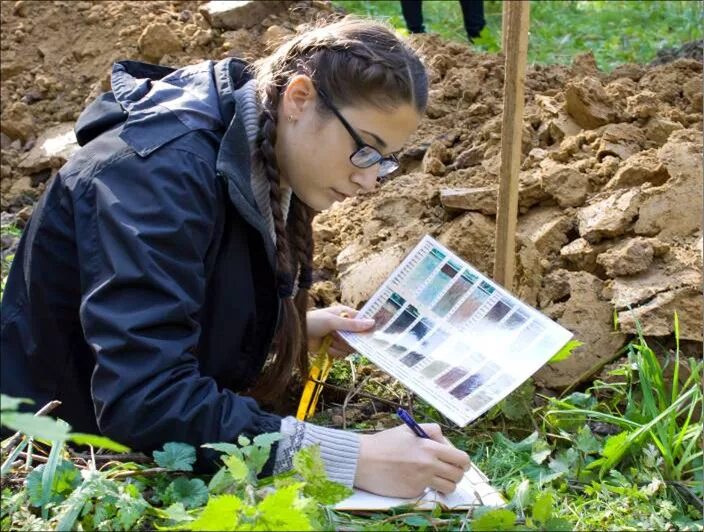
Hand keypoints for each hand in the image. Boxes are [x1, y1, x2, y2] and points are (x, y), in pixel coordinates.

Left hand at [306, 304, 374, 357]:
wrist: (297, 334)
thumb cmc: (314, 321)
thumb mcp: (333, 321)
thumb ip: (352, 324)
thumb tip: (372, 323)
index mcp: (346, 314)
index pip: (363, 321)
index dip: (367, 328)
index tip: (371, 335)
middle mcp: (345, 326)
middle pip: (358, 337)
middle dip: (349, 340)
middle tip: (339, 337)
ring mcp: (340, 338)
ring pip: (350, 347)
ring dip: (339, 346)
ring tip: (329, 340)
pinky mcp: (334, 348)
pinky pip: (342, 354)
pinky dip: (334, 352)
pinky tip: (326, 346)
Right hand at [354, 423, 470, 497]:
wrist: (362, 460)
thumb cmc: (384, 443)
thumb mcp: (409, 429)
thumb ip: (431, 431)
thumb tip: (445, 442)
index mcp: (429, 448)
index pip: (461, 458)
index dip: (463, 462)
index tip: (459, 462)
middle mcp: (428, 465)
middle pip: (458, 475)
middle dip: (457, 472)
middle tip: (448, 470)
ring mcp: (421, 481)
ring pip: (449, 487)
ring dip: (446, 483)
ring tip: (435, 477)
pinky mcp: (412, 492)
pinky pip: (428, 491)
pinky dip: (425, 487)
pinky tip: (414, 478)